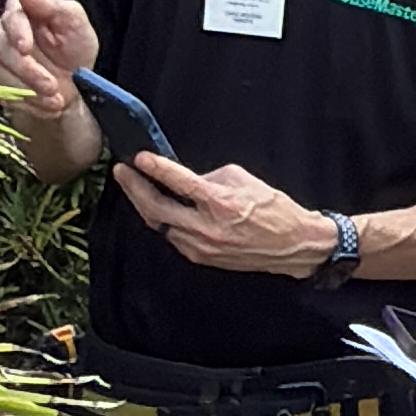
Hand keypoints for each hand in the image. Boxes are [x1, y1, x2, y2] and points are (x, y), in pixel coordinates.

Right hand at [0, 0, 99, 114]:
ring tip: (56, 102)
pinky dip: (26, 104)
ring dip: (27, 90)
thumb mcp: (75, 23)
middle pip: (1, 48)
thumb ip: (53, 6)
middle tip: (52, 86)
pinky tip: (47, 108)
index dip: (16, 33)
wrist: (75, 83)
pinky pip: (1, 93)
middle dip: (28, 71)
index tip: (25, 49)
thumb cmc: (75, 47)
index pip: (11, 16)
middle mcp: (3, 31)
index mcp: (22, 10)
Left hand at [112, 151, 338, 272]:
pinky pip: (173, 237)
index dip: (156, 167)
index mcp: (220, 203)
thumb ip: (211, 177)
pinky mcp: (201, 257)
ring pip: (159, 225)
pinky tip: (159, 209)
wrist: (293, 245)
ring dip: (145, 205)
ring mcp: (201, 246)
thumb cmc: (274, 209)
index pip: (179, 182)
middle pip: (156, 208)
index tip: (139, 157)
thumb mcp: (245, 180)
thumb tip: (187, 179)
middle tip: (123, 171)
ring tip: (135, 187)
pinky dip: (163, 221)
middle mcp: (207, 228)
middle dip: (134, 187)